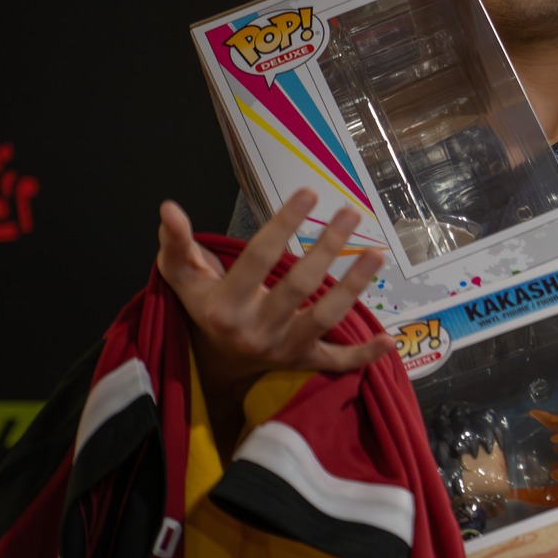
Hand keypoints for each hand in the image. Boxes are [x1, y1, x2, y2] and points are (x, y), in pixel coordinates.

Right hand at [156, 188, 394, 411]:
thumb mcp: (183, 279)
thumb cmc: (203, 308)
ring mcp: (283, 349)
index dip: (283, 224)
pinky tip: (389, 340)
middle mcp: (256, 330)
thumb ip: (176, 244)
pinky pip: (337, 363)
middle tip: (351, 212)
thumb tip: (169, 208)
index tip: (308, 192)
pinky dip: (364, 356)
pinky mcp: (304, 362)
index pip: (258, 259)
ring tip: (377, 253)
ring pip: (325, 318)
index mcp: (225, 306)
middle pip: (298, 287)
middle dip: (327, 248)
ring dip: (354, 287)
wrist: (214, 364)